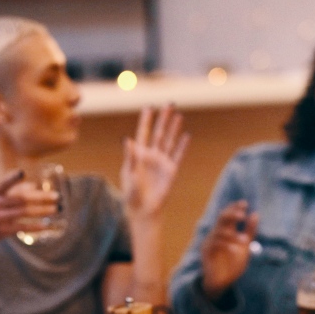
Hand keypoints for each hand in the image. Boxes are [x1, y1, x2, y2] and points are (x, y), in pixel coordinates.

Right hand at [0, 170, 58, 249]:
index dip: (11, 179)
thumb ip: (14, 191)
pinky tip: (47, 225)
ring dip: (42, 211)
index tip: (21, 173)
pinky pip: (22, 228)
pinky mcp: (2, 231)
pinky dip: (36, 226)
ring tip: (56, 209)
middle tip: (57, 196)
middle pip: (21, 199)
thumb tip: (33, 186)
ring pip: (24, 213)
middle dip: (41, 197)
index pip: (2, 184)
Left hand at [120, 104, 189, 218]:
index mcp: (138, 154)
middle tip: (169, 104)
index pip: (143, 133)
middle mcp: (151, 155)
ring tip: (178, 115)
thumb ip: (130, 156)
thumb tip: (127, 139)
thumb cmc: (131, 193)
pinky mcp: (171, 171)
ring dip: (174, 128)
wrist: (143, 209)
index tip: (149, 106)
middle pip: (159, 133)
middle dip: (163, 118)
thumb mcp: (128, 174)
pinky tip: (186, 135)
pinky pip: (178, 155)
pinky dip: (182, 146)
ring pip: (169, 141)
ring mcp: (162, 162)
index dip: (146, 120)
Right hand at [199, 200, 258, 301]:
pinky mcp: (206, 252)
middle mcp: (216, 234)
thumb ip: (250, 231)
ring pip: (219, 231)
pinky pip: (215, 244)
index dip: (234, 208)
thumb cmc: (233, 264)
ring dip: (232, 235)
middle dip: (231, 214)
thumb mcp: (245, 246)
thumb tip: (255, 214)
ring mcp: (210, 242)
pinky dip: (226, 245)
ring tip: (244, 241)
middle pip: (221, 218)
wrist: (223, 282)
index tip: (244, 203)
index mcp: (225, 231)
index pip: (228, 215)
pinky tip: (235, 250)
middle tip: (242, 215)